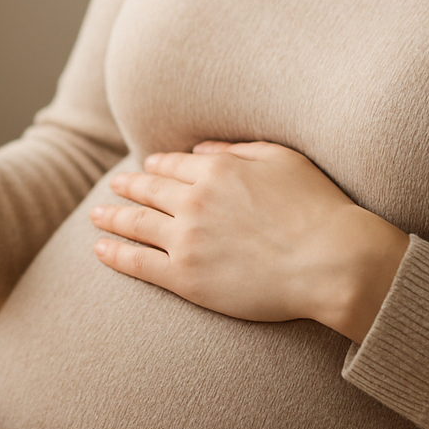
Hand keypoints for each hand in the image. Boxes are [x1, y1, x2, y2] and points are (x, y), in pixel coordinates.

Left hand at [88, 141, 408, 341]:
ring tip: (96, 216)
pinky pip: (138, 263)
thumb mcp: (282, 160)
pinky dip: (115, 254)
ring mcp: (186, 240)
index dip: (156, 166)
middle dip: (126, 187)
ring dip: (111, 218)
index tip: (146, 168)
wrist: (331, 261)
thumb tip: (201, 151)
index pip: (173, 165)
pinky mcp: (186, 278)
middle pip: (147, 191)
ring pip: (135, 224)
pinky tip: (100, 249)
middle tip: (112, 187)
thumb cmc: (318, 209)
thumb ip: (238, 150)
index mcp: (217, 170)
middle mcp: (194, 201)